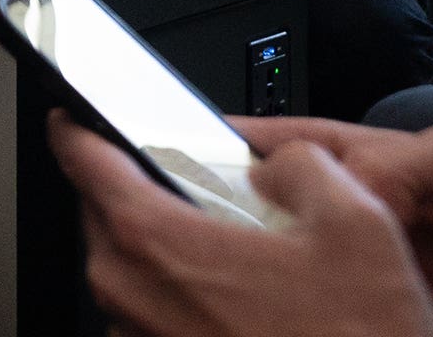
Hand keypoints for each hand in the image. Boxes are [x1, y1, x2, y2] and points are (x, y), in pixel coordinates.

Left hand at [54, 114, 432, 335]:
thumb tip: (280, 164)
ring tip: (237, 267)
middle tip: (202, 201)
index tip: (74, 116)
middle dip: (141, 197)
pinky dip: (180, 302)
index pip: (82, 158)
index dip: (78, 127)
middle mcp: (130, 294)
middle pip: (104, 215)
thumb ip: (300, 165)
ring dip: (166, 259)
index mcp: (158, 241)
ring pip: (128, 271)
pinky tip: (240, 309)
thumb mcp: (357, 224)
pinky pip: (148, 317)